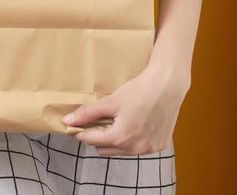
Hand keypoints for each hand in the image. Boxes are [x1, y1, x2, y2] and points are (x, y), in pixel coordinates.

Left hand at [62, 64, 188, 156]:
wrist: (168, 85)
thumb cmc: (139, 91)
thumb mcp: (111, 101)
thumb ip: (88, 113)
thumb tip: (68, 121)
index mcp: (121, 138)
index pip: (91, 141)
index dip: (81, 132)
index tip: (76, 124)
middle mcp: (135, 149)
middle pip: (105, 148)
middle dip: (98, 136)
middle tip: (98, 119)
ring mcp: (149, 149)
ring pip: (121, 150)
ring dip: (115, 139)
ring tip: (116, 120)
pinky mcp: (159, 145)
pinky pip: (138, 148)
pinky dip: (132, 139)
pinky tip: (134, 122)